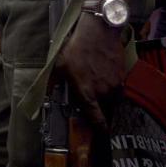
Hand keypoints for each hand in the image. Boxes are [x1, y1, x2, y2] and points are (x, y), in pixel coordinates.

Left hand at [54, 13, 124, 130]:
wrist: (98, 31)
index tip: (102, 135)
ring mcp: (115, 84)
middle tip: (94, 107)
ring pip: (113, 99)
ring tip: (97, 88)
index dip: (100, 130)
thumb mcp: (58, 66)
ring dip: (106, 98)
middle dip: (101, 111)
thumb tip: (43, 97)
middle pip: (105, 110)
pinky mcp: (123, 75)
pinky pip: (118, 88)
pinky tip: (103, 77)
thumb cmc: (76, 48)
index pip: (97, 119)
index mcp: (87, 93)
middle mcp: (103, 92)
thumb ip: (52, 84)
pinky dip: (113, 87)